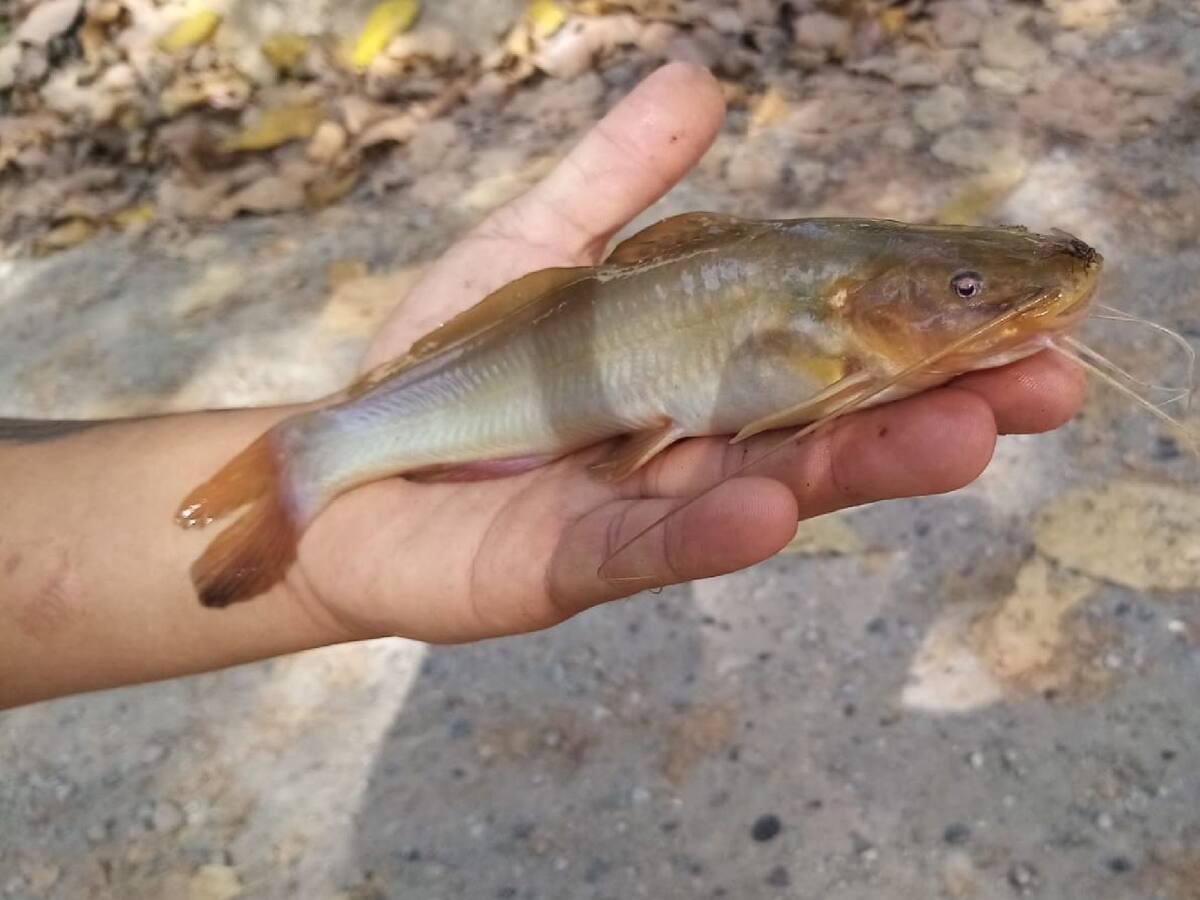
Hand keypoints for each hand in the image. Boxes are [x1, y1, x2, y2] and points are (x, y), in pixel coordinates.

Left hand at [292, 63, 1084, 643]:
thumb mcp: (538, 251)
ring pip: (767, 494)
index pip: (830, 352)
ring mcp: (641, 514)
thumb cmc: (454, 364)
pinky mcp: (571, 567)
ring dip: (861, 469)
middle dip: (935, 410)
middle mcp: (696, 451)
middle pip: (829, 432)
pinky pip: (647, 549)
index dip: (919, 333)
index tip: (1020, 309)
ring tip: (956, 437)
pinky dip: (706, 530)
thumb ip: (617, 181)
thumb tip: (700, 80)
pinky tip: (767, 508)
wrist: (353, 468)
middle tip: (1047, 384)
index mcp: (703, 376)